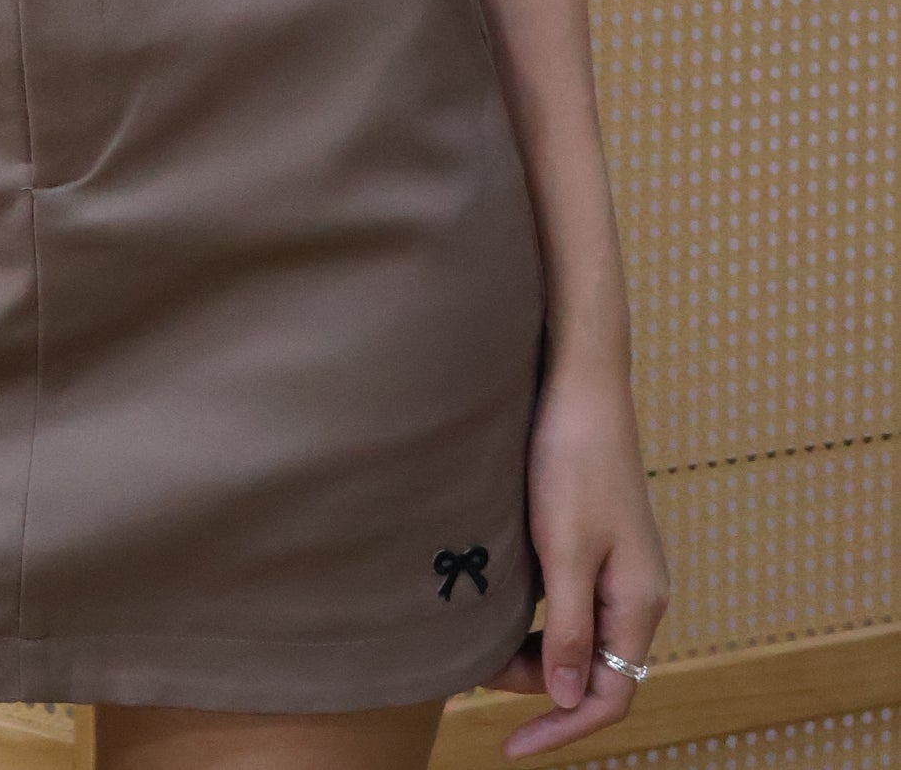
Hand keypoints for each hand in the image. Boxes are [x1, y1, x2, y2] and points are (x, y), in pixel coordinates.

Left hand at [481, 359, 669, 757]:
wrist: (578, 381)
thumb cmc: (571, 458)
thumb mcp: (564, 549)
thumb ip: (572, 630)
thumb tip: (574, 700)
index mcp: (639, 601)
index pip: (611, 696)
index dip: (562, 727)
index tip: (509, 744)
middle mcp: (636, 591)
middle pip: (595, 671)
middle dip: (538, 687)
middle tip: (475, 677)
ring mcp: (619, 565)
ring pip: (580, 638)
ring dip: (535, 653)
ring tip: (480, 649)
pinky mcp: (596, 540)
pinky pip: (572, 602)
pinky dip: (538, 619)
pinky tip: (500, 608)